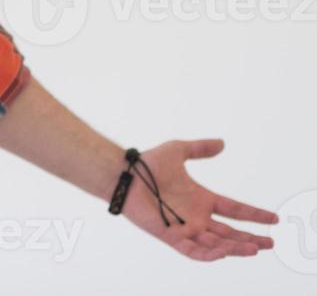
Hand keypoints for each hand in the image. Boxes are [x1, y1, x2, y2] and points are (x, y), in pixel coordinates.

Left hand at [118, 138, 277, 260]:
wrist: (124, 174)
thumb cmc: (147, 164)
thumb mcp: (178, 150)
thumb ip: (199, 148)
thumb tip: (222, 143)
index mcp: (202, 199)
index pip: (234, 210)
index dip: (254, 215)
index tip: (274, 218)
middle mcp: (196, 216)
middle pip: (229, 232)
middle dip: (251, 239)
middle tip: (271, 242)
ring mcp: (184, 227)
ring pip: (215, 244)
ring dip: (235, 248)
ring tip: (255, 248)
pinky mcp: (170, 236)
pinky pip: (193, 251)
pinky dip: (209, 254)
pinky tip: (224, 253)